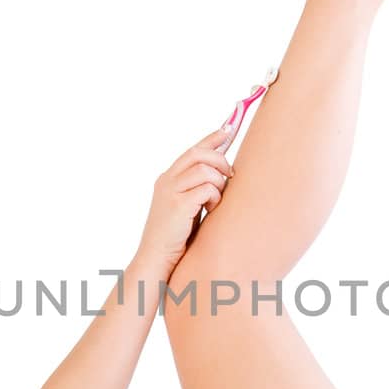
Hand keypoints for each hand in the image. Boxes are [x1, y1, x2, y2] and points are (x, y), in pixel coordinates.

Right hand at [135, 126, 235, 274]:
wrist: (156, 259)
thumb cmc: (176, 238)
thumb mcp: (186, 207)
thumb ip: (198, 190)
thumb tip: (223, 176)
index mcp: (168, 179)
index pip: (192, 150)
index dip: (211, 138)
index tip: (228, 129)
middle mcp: (167, 181)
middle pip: (198, 154)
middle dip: (220, 160)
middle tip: (231, 175)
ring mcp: (170, 192)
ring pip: (204, 170)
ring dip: (218, 182)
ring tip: (217, 199)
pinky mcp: (177, 205)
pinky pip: (207, 189)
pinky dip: (215, 197)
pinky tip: (211, 209)